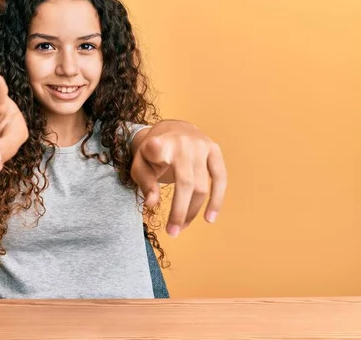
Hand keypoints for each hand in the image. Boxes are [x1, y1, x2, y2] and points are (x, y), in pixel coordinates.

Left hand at [130, 120, 227, 236]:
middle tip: (172, 232)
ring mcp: (201, 145)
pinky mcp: (215, 149)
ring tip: (181, 227)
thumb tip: (152, 203)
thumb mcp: (140, 163)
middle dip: (179, 211)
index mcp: (159, 143)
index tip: (154, 146)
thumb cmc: (152, 152)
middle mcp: (182, 142)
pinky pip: (220, 179)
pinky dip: (217, 200)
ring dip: (192, 211)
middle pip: (185, 183)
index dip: (156, 148)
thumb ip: (144, 181)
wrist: (172, 129)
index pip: (156, 146)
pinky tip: (209, 218)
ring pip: (201, 186)